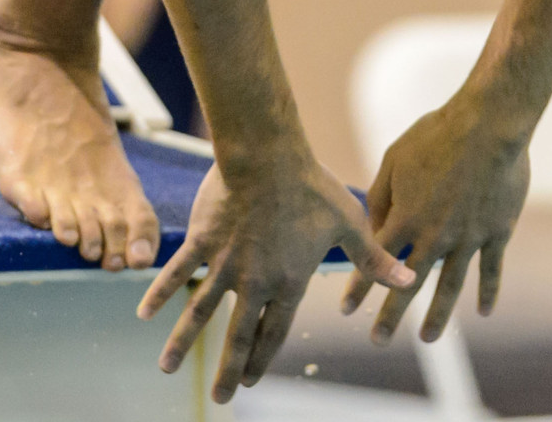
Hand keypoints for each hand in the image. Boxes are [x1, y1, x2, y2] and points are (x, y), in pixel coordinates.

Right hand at [137, 152, 412, 401]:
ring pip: (200, 313)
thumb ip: (373, 259)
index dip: (264, 359)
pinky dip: (159, 296)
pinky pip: (176, 273)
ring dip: (183, 343)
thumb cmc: (313, 187)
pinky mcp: (202, 242)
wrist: (268, 156)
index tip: (253, 381)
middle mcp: (254, 282)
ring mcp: (224, 264)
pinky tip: (143, 317)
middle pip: (239, 335)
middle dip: (229, 370)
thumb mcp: (350, 224)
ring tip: (166, 369)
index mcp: (289, 282)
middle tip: (221, 396)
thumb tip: (408, 280)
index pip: (275, 331)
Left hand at [342, 98, 533, 343]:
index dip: (359, 285)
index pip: (376, 259)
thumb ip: (381, 194)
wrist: (489, 123)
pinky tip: (483, 313)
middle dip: (390, 314)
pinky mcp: (496, 232)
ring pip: (449, 286)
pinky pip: (491, 269)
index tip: (345, 310)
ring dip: (437, 315)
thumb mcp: (396, 158)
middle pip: (408, 283)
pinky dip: (488, 292)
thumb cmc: (438, 134)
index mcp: (406, 217)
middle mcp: (435, 235)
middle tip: (377, 340)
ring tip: (427, 339)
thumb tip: (371, 223)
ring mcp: (468, 238)